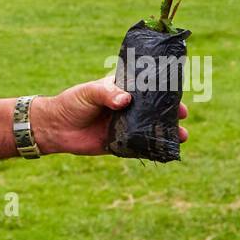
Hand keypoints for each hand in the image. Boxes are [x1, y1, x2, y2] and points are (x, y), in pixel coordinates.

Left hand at [30, 74, 189, 155]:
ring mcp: (125, 126)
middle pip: (153, 109)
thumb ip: (107, 94)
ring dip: (166, 132)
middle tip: (183, 115)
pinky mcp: (120, 144)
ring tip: (182, 136)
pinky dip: (153, 149)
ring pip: (150, 129)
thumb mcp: (89, 92)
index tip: (177, 91)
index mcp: (121, 90)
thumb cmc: (72, 103)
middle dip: (170, 112)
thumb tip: (125, 100)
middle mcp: (126, 108)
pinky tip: (166, 151)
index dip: (163, 89)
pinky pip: (140, 148)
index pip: (146, 87)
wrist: (56, 128)